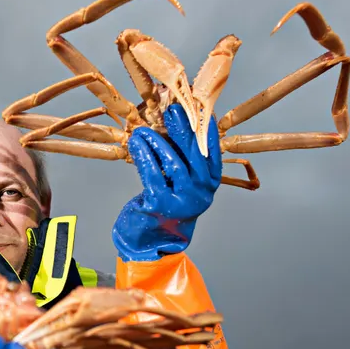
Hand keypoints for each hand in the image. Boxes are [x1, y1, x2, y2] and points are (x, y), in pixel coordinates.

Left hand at [112, 104, 222, 260]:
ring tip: (143, 130)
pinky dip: (144, 155)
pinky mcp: (162, 205)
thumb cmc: (166, 206)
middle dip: (183, 129)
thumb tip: (176, 124)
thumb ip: (184, 159)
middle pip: (195, 153)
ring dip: (156, 141)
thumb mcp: (181, 183)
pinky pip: (152, 174)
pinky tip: (137, 144)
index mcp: (210, 184)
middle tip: (172, 110)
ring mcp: (183, 200)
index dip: (206, 129)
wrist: (151, 240)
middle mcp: (201, 192)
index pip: (212, 151)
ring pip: (172, 162)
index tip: (199, 108)